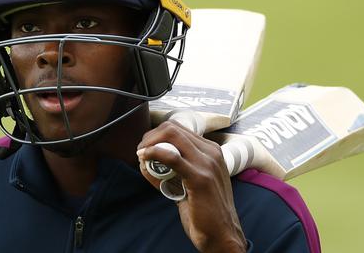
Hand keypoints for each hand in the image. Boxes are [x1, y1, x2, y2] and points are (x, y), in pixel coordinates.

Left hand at [137, 121, 246, 252]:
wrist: (222, 235)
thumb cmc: (206, 212)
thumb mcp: (192, 184)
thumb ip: (173, 171)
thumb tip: (145, 161)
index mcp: (212, 151)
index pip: (179, 129)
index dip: (157, 134)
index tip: (146, 147)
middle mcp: (212, 152)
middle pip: (173, 128)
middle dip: (150, 137)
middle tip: (140, 151)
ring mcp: (208, 163)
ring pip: (172, 135)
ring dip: (150, 144)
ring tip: (141, 156)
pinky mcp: (200, 178)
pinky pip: (172, 156)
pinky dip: (154, 153)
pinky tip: (144, 159)